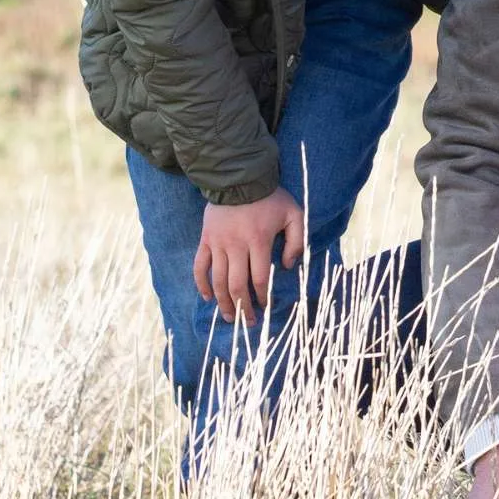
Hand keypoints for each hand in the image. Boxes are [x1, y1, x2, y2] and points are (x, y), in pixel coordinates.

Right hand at [193, 187, 304, 326]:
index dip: (263, 297)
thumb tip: (288, 266)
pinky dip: (202, 284)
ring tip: (230, 317)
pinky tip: (208, 298)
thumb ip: (298, 241)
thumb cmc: (271, 197)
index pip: (259, 279)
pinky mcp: (206, 239)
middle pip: (237, 285)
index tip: (266, 307)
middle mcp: (236, 246)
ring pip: (218, 280)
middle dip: (243, 307)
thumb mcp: (295, 214)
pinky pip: (200, 266)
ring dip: (224, 302)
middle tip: (248, 322)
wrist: (239, 177)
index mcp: (258, 241)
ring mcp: (218, 243)